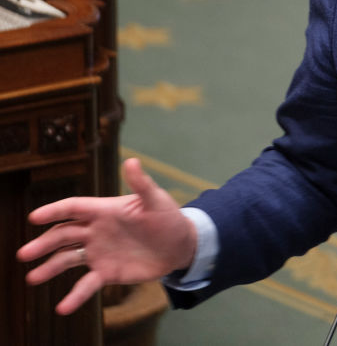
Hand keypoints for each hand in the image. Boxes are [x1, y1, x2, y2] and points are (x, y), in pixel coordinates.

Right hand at [17, 158, 197, 314]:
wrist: (180, 245)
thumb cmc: (168, 218)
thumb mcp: (156, 200)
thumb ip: (141, 184)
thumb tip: (132, 161)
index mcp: (104, 210)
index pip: (73, 208)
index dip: (54, 211)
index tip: (34, 218)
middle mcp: (96, 231)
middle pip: (63, 235)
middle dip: (43, 243)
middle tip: (24, 253)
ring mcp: (98, 252)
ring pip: (68, 259)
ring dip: (49, 268)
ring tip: (32, 278)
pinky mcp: (106, 272)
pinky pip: (86, 284)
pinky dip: (75, 295)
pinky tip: (62, 308)